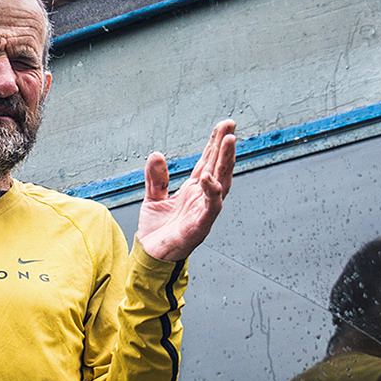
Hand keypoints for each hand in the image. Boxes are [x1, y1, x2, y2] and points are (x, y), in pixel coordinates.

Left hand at [137, 117, 236, 261]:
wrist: (150, 256)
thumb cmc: (158, 230)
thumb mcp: (153, 198)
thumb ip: (155, 177)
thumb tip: (156, 154)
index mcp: (194, 190)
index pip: (208, 161)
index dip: (215, 143)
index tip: (224, 125)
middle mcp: (203, 198)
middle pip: (219, 167)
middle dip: (225, 147)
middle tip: (230, 126)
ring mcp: (204, 211)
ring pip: (221, 183)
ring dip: (226, 162)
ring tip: (229, 141)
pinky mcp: (201, 226)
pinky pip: (211, 207)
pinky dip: (212, 192)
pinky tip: (209, 178)